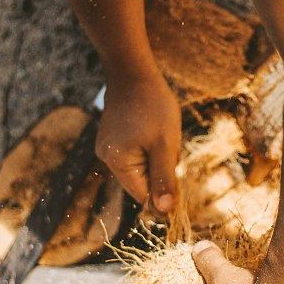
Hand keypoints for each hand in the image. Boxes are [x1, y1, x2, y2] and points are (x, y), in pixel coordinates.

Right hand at [96, 73, 180, 213]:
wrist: (133, 71)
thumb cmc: (153, 106)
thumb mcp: (165, 145)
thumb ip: (164, 179)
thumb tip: (163, 211)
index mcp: (117, 163)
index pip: (143, 195)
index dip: (163, 192)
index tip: (177, 172)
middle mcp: (106, 158)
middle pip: (143, 181)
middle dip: (161, 168)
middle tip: (168, 145)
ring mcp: (108, 147)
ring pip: (142, 167)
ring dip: (157, 157)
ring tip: (160, 134)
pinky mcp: (113, 138)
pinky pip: (137, 154)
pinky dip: (150, 147)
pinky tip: (153, 130)